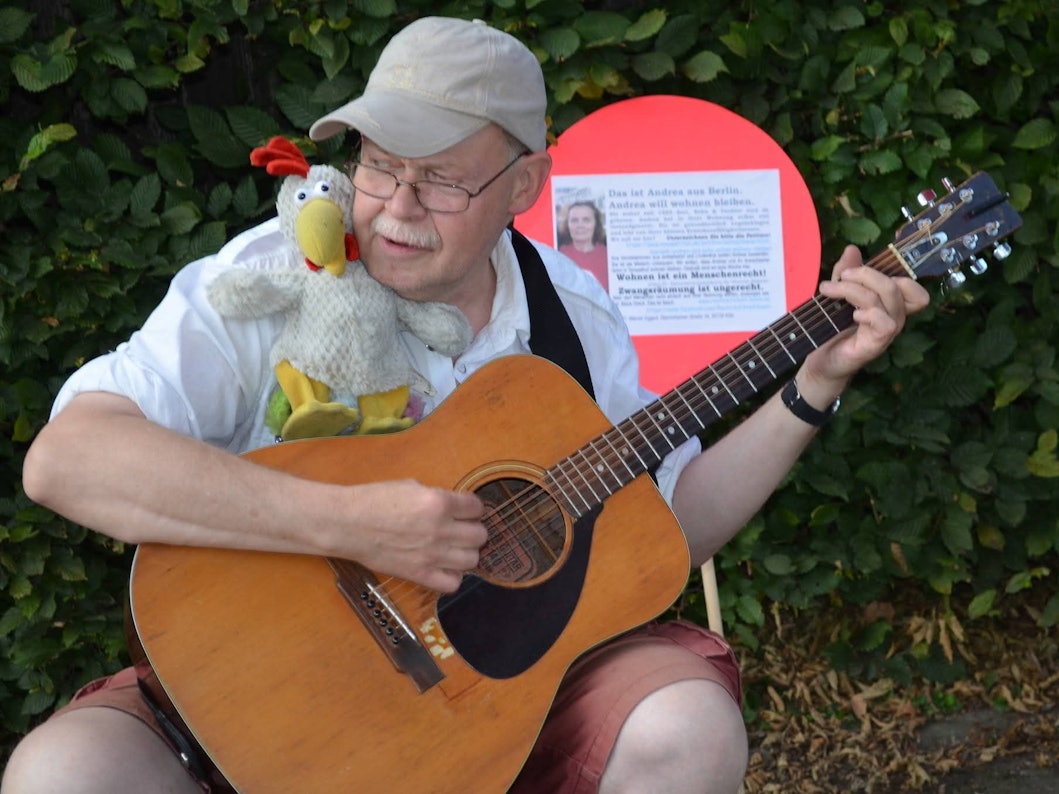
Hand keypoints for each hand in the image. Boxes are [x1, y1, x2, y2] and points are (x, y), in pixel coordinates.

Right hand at [337, 480, 487, 593]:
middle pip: (480, 535)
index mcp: (439, 502)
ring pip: (472, 559)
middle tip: (460, 529)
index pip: (477, 508)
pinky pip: (452, 583)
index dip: (472, 508)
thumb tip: (453, 507)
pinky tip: (443, 566)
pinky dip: (452, 576)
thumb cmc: (374, 500)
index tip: (466, 510)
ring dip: (465, 553)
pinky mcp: (419, 574)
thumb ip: (436, 497)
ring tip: (453, 548)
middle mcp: (440, 529)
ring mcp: (431, 554)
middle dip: (472, 530)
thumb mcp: (411, 486)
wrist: (347, 524)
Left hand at [798, 245, 930, 402]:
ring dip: (855, 289)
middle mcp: (893, 317)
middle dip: (866, 274)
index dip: (896, 271)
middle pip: (897, 284)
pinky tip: (851, 315)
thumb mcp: (837, 295)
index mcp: (888, 304)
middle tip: (840, 277)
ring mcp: (887, 332)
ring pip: (887, 298)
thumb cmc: (832, 329)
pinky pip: (885, 322)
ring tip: (829, 291)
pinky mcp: (876, 344)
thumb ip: (846, 273)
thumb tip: (852, 249)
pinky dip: (868, 313)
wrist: (821, 361)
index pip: (911, 285)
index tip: (861, 268)